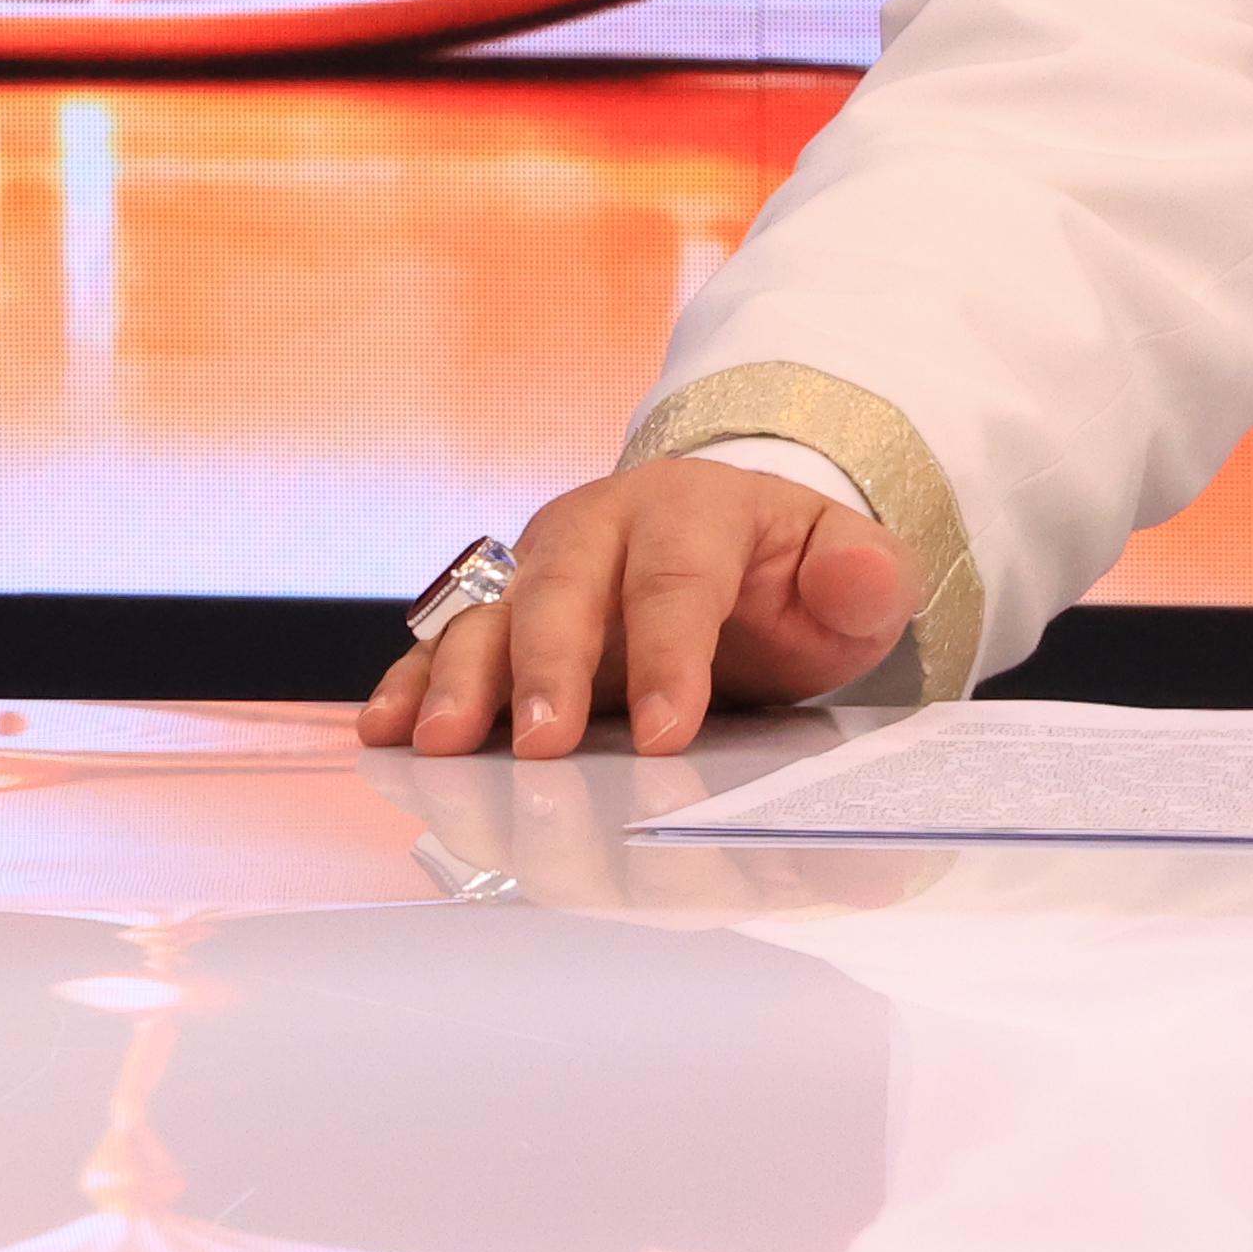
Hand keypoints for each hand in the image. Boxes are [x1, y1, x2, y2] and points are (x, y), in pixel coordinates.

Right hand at [356, 457, 914, 761]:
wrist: (733, 552)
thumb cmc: (788, 574)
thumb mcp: (850, 570)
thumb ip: (865, 576)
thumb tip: (862, 576)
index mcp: (693, 509)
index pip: (677, 578)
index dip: (671, 654)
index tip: (670, 732)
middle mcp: (601, 526)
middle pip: (565, 587)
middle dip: (550, 666)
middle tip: (544, 741)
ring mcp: (540, 569)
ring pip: (491, 614)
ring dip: (462, 679)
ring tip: (442, 742)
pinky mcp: (502, 615)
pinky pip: (447, 642)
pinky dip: (413, 683)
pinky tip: (387, 729)